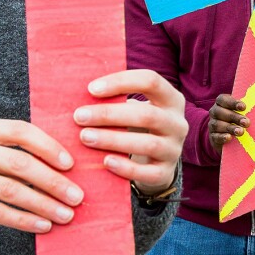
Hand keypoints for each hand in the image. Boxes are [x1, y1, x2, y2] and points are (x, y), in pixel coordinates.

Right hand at [0, 118, 82, 242]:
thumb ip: (9, 148)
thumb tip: (61, 164)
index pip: (20, 131)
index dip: (48, 146)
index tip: (70, 164)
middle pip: (19, 163)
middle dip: (53, 181)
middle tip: (76, 196)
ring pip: (10, 191)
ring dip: (43, 205)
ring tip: (65, 214)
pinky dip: (23, 220)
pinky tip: (42, 225)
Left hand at [72, 69, 187, 195]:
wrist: (155, 161)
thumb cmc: (137, 125)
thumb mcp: (134, 108)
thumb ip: (116, 99)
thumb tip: (77, 93)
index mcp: (171, 99)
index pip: (151, 81)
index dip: (121, 82)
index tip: (91, 89)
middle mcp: (178, 123)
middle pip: (147, 115)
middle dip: (110, 115)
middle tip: (80, 116)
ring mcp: (174, 149)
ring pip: (148, 144)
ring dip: (113, 140)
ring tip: (85, 137)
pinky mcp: (166, 173)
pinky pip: (148, 173)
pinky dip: (126, 168)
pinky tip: (105, 162)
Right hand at [209, 94, 247, 151]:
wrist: (232, 141)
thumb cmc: (242, 122)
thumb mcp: (248, 115)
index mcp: (222, 103)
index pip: (222, 99)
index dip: (232, 102)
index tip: (244, 107)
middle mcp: (215, 112)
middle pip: (219, 111)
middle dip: (234, 117)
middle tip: (246, 122)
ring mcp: (212, 125)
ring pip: (217, 124)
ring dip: (229, 127)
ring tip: (241, 132)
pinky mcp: (213, 137)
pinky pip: (215, 136)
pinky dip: (222, 137)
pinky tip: (229, 137)